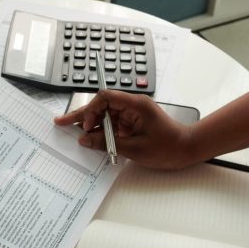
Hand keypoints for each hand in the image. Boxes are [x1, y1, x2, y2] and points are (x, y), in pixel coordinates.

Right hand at [55, 90, 192, 168]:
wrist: (187, 149)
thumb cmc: (168, 147)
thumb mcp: (136, 149)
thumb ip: (107, 143)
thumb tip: (85, 139)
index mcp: (135, 105)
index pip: (105, 97)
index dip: (91, 111)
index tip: (86, 127)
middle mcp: (131, 106)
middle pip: (100, 106)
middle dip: (81, 115)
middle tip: (61, 122)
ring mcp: (130, 115)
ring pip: (103, 116)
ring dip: (88, 125)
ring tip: (69, 130)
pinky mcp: (130, 124)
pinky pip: (110, 125)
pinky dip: (99, 132)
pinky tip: (87, 138)